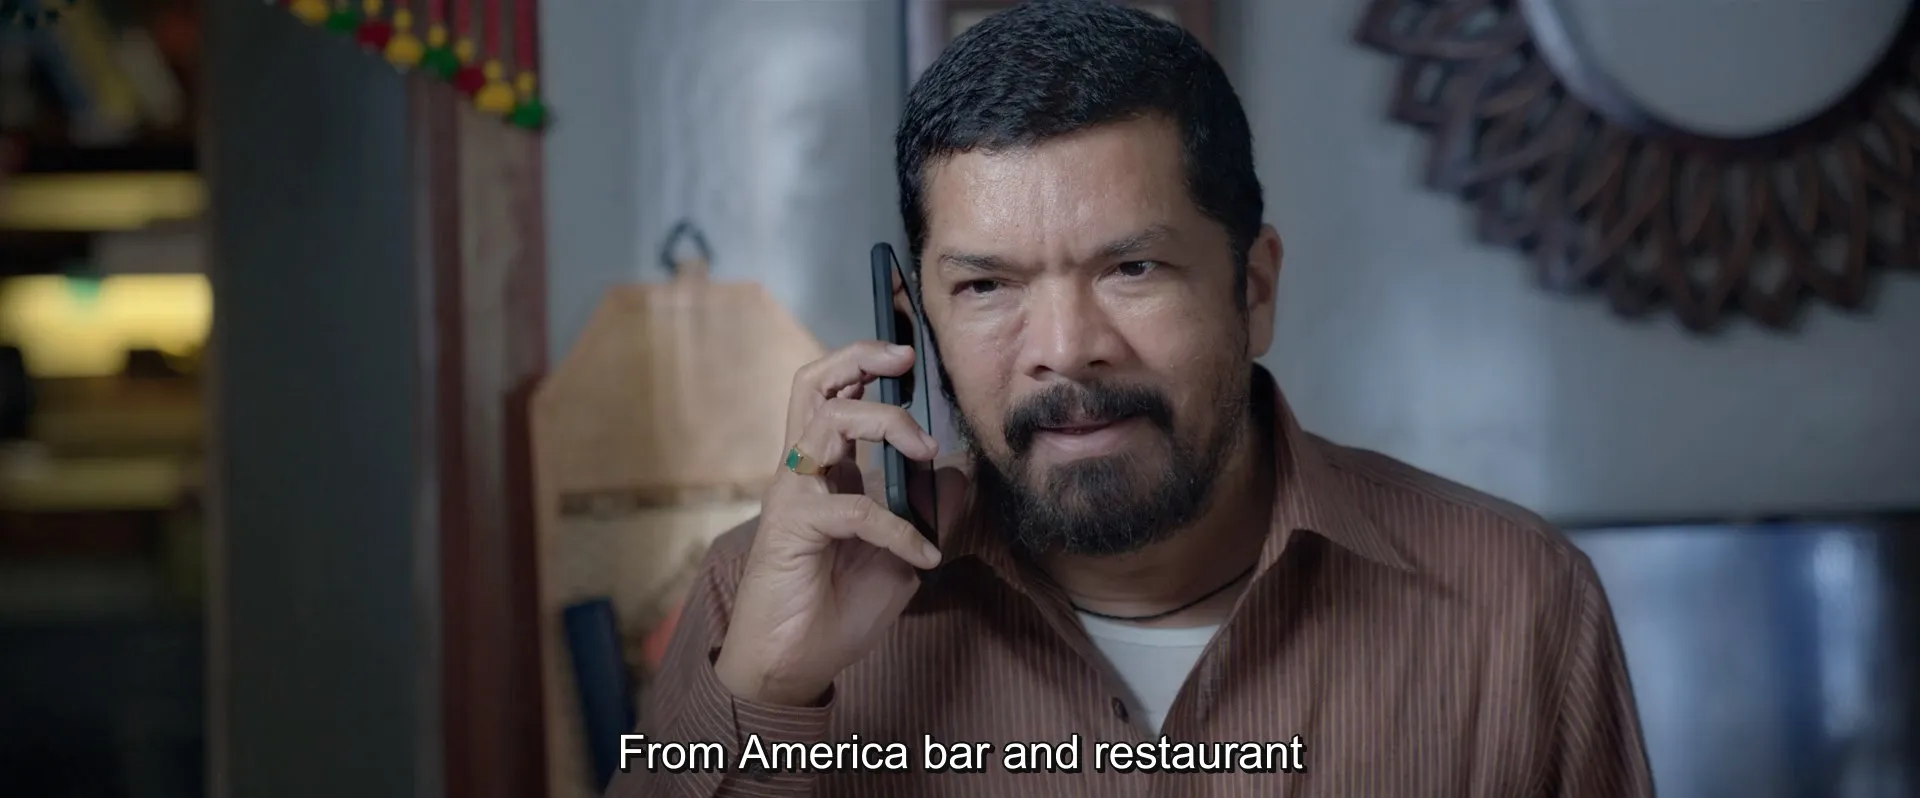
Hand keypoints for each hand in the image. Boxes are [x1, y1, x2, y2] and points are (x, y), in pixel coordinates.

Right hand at [714, 340, 967, 705]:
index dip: (864, 364)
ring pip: (828, 421)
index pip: (833, 395)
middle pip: (812, 384)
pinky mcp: (794, 528)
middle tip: (904, 359)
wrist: (791, 666)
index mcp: (823, 472)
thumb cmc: (834, 610)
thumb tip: (959, 475)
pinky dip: (899, 527)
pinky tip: (924, 554)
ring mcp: (793, 495)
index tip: (909, 356)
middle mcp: (802, 473)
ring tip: (924, 449)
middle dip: (858, 358)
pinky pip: (855, 508)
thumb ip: (923, 515)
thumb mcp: (899, 558)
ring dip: (885, 423)